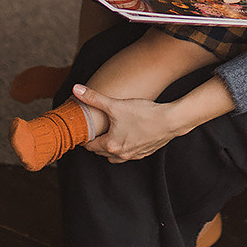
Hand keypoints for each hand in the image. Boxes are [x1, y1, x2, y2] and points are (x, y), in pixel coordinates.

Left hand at [71, 84, 186, 161]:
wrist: (170, 121)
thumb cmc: (143, 114)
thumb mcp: (115, 105)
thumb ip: (94, 98)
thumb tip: (76, 89)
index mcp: (110, 144)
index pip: (89, 146)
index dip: (85, 138)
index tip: (84, 131)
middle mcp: (120, 154)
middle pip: (100, 152)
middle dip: (96, 143)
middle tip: (94, 131)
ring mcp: (134, 155)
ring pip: (114, 157)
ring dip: (110, 148)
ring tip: (109, 134)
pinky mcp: (145, 153)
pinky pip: (129, 154)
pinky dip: (125, 147)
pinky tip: (128, 136)